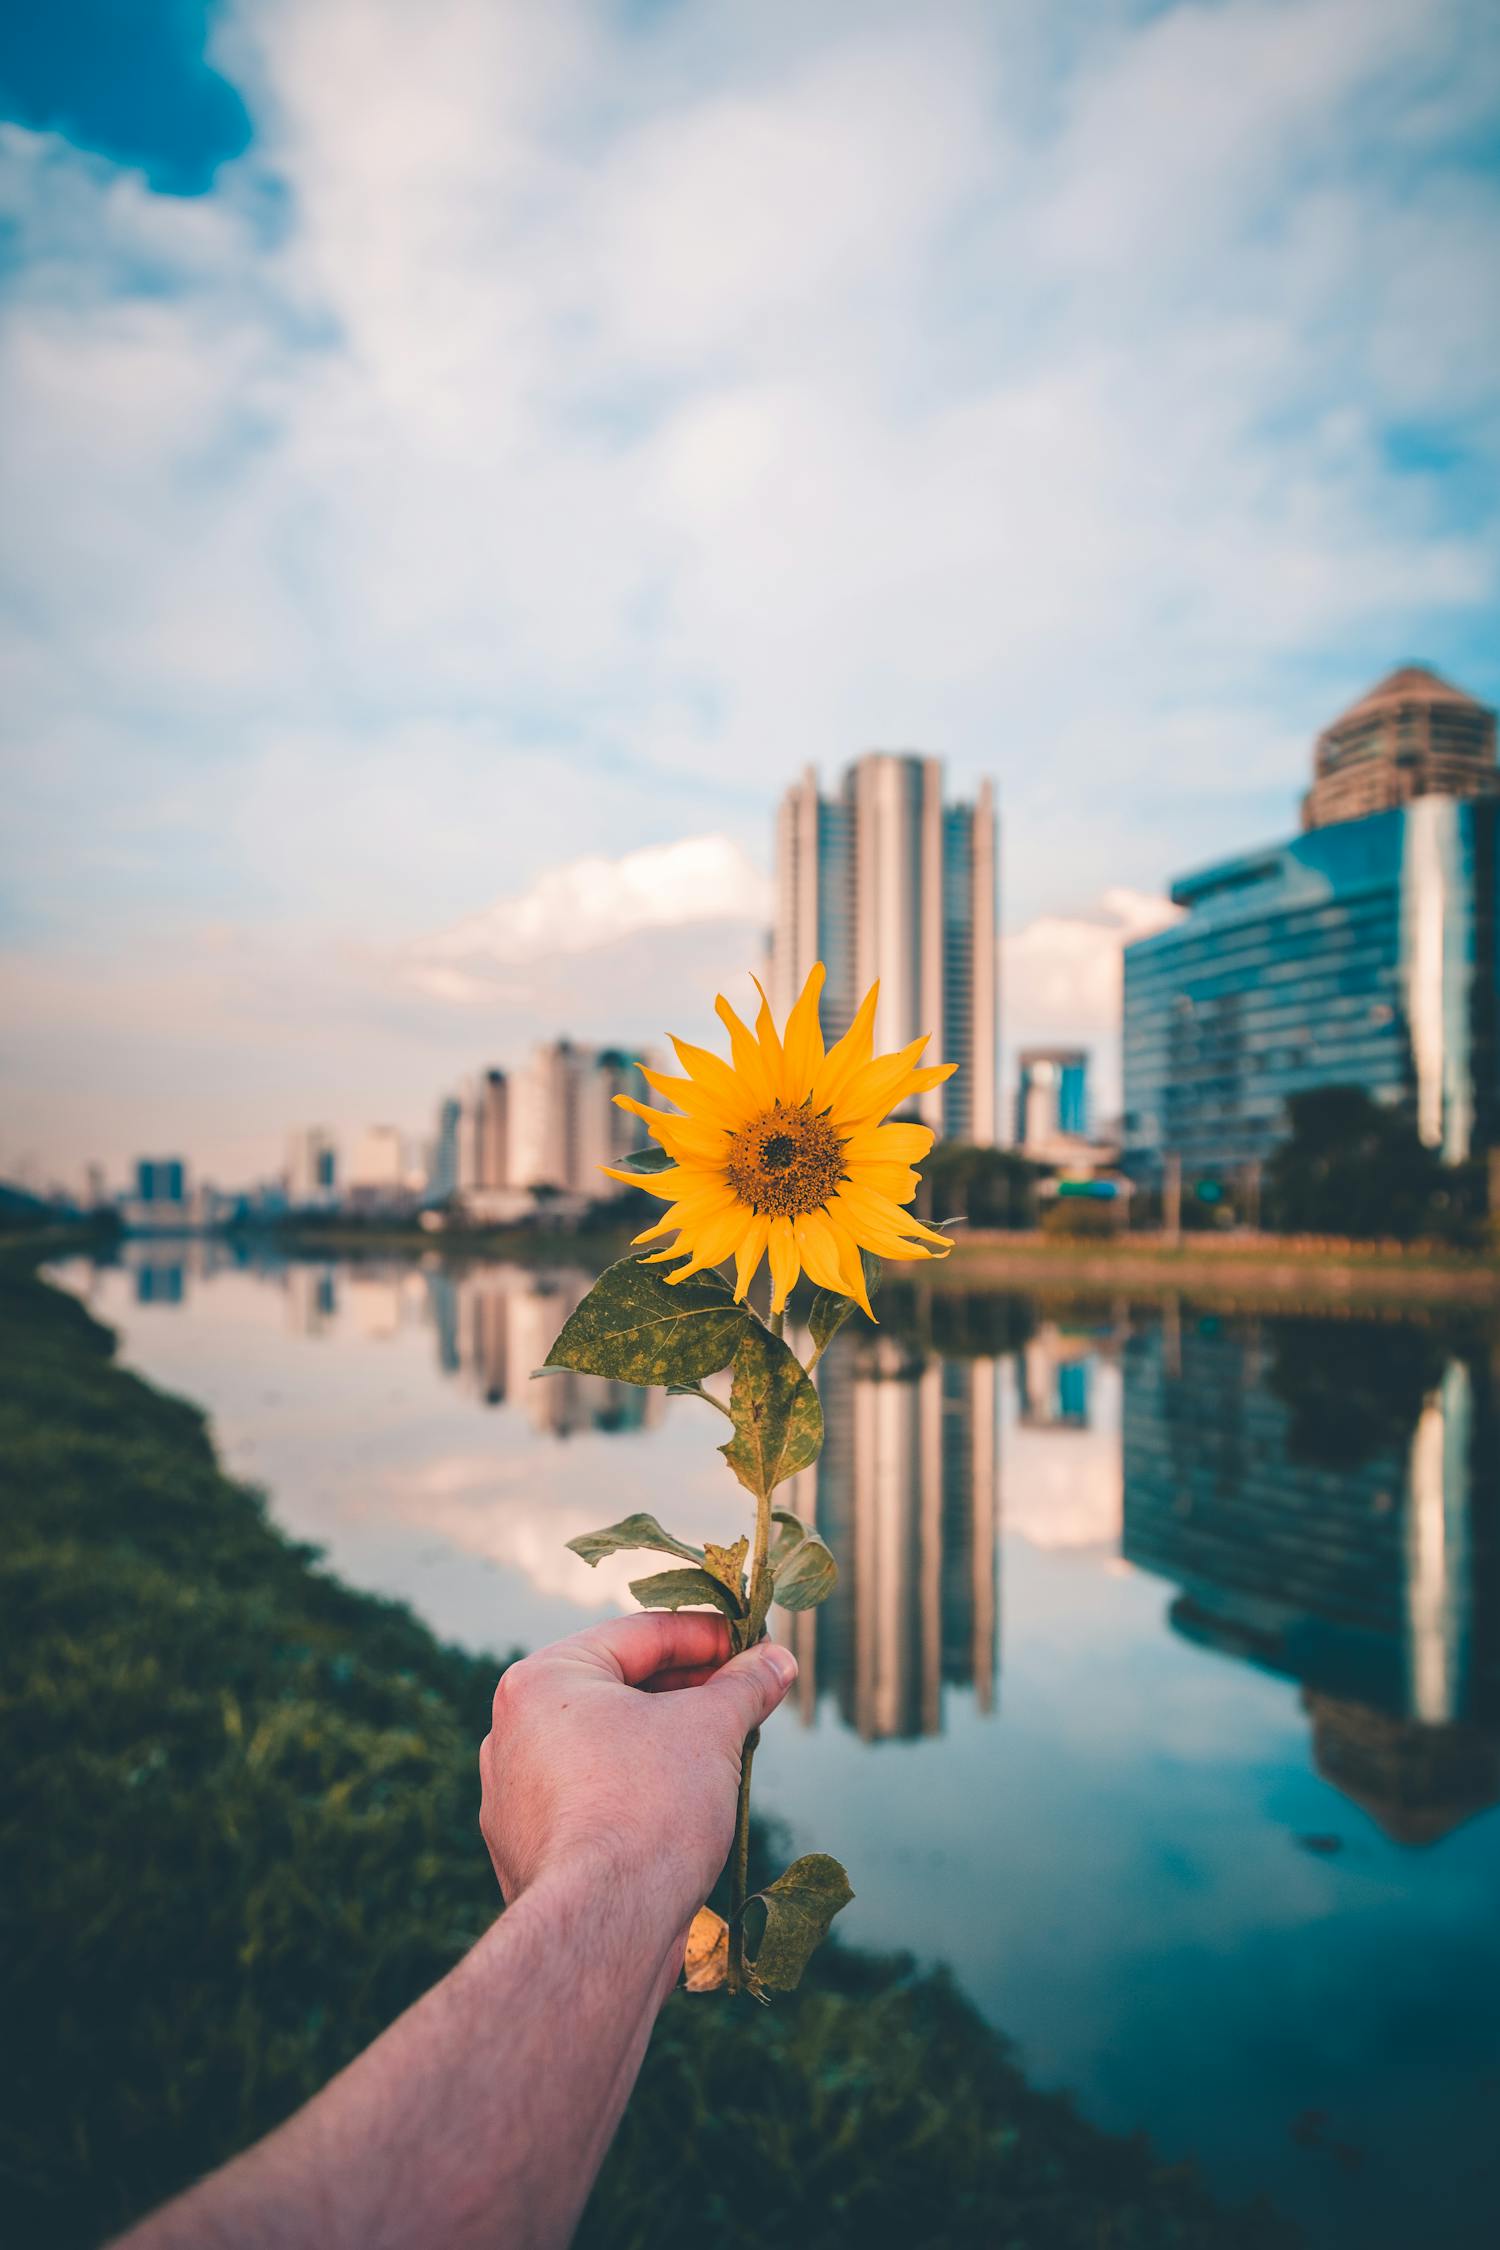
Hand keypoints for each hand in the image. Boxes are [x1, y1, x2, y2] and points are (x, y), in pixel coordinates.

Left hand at [480, 1613, 796, 1934]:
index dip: (710, 1637)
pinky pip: (592, 1798)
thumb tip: (777, 1661)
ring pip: (607, 1747)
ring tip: (728, 1751)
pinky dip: (639, 1791)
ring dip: (667, 1743)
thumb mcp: (711, 1729)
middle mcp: (513, 1731)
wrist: (604, 1927)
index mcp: (543, 1680)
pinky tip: (687, 1807)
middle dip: (691, 1693)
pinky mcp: (528, 1850)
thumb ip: (744, 1685)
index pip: (641, 1636)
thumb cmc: (651, 1809)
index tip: (758, 1647)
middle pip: (620, 1690)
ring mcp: (514, 1795)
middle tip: (749, 1697)